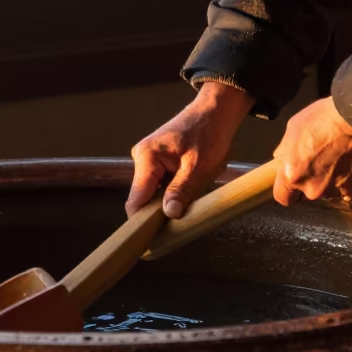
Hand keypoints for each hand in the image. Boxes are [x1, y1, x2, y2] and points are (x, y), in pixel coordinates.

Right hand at [127, 82, 254, 218]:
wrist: (215, 111)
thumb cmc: (209, 133)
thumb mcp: (198, 166)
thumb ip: (181, 190)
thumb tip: (169, 214)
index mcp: (147, 157)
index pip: (136, 199)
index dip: (142, 222)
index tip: (152, 240)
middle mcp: (141, 157)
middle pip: (142, 197)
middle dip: (159, 211)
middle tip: (181, 219)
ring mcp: (147, 158)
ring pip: (151, 192)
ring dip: (168, 200)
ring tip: (190, 197)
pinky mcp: (155, 160)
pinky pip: (158, 184)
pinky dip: (171, 191)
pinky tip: (188, 188)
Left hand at [271, 97, 351, 204]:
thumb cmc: (325, 119)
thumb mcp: (294, 127)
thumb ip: (285, 149)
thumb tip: (280, 158)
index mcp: (293, 175)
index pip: (283, 198)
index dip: (288, 191)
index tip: (293, 184)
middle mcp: (313, 189)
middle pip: (309, 193)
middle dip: (313, 181)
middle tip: (322, 161)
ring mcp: (336, 191)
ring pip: (330, 192)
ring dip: (332, 181)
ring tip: (340, 159)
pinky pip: (350, 189)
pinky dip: (351, 180)